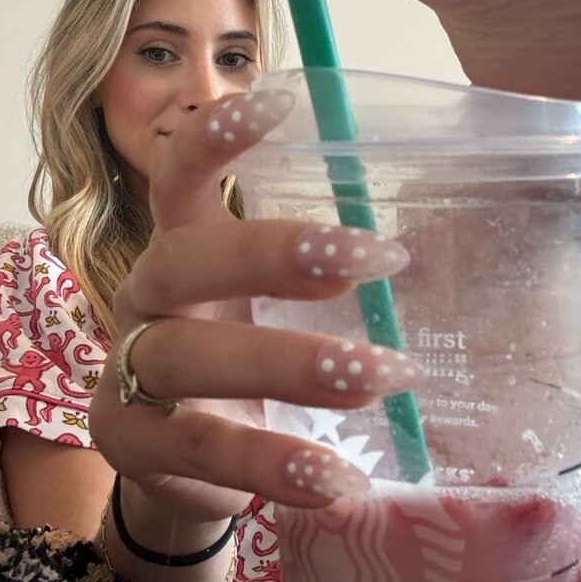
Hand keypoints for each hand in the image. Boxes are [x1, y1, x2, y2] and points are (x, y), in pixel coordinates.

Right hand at [89, 89, 416, 529]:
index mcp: (184, 245)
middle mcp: (147, 296)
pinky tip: (339, 479)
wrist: (185, 463)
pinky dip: (274, 462)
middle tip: (373, 257)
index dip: (215, 137)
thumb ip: (329, 279)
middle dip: (272, 254)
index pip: (178, 174)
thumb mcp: (277, 310)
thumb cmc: (249, 361)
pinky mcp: (133, 442)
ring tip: (382, 375)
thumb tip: (450, 245)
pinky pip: (201, 447)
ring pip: (190, 355)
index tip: (278, 102)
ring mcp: (130, 369)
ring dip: (288, 362)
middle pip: (185, 258)